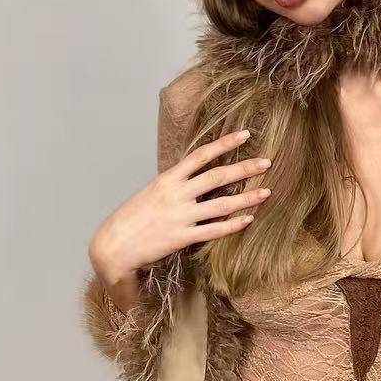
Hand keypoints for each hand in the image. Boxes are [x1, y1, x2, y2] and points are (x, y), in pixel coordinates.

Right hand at [89, 128, 272, 282]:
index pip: (200, 155)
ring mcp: (180, 216)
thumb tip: (193, 176)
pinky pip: (213, 231)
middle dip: (244, 168)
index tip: (245, 135)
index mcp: (167, 179)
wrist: (113, 245)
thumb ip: (174, 184)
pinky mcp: (182, 237)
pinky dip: (232, 225)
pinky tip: (248, 220)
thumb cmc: (131, 218)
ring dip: (246, 198)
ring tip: (267, 192)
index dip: (224, 143)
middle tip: (267, 162)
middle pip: (217, 177)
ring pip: (221, 205)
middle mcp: (176, 195)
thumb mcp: (150, 192)